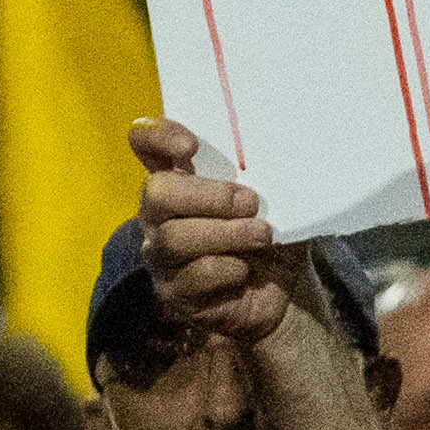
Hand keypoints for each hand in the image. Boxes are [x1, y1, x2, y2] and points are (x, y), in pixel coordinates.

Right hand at [134, 126, 301, 346]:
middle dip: (208, 195)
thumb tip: (279, 151)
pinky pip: (192, 276)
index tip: (191, 145)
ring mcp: (162, 255)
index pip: (146, 143)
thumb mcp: (273, 197)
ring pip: (173, 239)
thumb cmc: (270, 232)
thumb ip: (263, 172)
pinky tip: (244, 270)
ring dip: (226, 234)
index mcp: (180, 178)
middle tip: (250, 202)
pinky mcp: (174, 293)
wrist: (284, 292)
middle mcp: (160, 214)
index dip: (157, 136)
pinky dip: (226, 269)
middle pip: (156, 192)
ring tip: (262, 235)